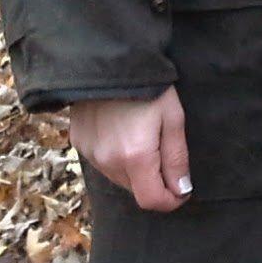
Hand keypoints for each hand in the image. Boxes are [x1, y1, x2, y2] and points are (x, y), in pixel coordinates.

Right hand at [67, 88, 191, 210]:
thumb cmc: (150, 87)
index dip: (171, 200)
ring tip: (143, 137)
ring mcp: (90, 154)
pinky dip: (116, 157)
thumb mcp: (173, 119)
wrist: (110, 61)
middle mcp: (108, 162)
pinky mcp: (78, 143)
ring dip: (135, 170)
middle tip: (165, 152)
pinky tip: (123, 132)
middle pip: (135, 190)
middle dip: (154, 181)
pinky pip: (102, 163)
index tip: (182, 188)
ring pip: (118, 178)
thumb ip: (177, 158)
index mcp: (135, 157)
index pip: (152, 200)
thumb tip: (181, 191)